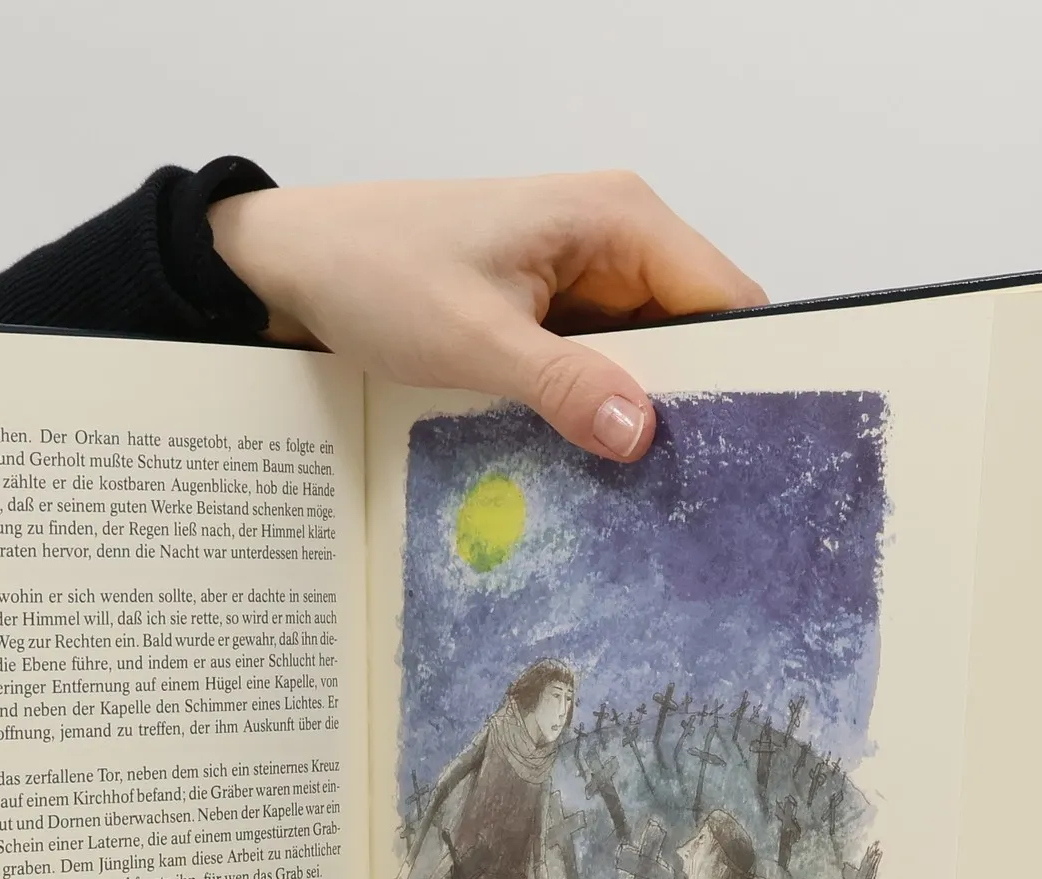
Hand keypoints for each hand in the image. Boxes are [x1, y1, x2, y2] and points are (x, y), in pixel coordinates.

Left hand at [209, 173, 765, 460]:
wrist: (298, 263)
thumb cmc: (375, 271)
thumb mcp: (474, 339)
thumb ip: (565, 385)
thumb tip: (642, 433)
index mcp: (618, 219)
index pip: (725, 299)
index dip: (743, 373)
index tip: (743, 453)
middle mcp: (614, 241)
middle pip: (695, 335)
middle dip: (692, 406)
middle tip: (691, 493)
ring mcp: (582, 280)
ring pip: (646, 361)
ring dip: (638, 418)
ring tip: (647, 494)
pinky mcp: (549, 315)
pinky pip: (599, 369)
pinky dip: (596, 413)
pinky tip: (594, 468)